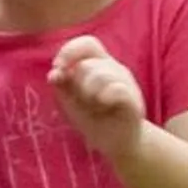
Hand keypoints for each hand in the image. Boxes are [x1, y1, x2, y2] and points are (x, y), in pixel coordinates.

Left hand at [49, 36, 145, 159]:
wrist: (118, 145)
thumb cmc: (95, 120)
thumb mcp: (71, 103)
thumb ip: (62, 86)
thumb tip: (53, 73)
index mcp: (99, 65)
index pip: (87, 43)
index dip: (69, 50)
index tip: (57, 68)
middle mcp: (115, 69)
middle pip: (88, 63)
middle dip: (78, 84)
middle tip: (84, 101)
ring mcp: (127, 83)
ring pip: (101, 74)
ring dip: (89, 93)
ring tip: (96, 106)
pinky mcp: (134, 101)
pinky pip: (117, 89)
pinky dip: (104, 96)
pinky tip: (104, 104)